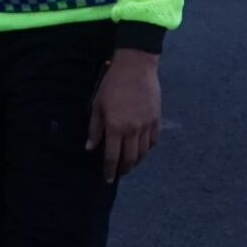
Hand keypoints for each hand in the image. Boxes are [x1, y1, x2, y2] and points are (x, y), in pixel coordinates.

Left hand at [88, 51, 161, 183]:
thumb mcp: (98, 105)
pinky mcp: (156, 119)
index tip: (107, 178)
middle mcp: (132, 130)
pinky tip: (141, 150)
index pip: (112, 156)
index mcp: (115, 127)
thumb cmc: (112, 84)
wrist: (136, 67)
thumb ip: (95, 128)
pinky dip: (147, 149)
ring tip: (129, 164)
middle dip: (124, 169)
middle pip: (130, 158)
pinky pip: (153, 141)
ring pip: (143, 152)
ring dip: (136, 161)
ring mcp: (146, 125)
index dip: (109, 170)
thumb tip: (90, 147)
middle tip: (119, 173)